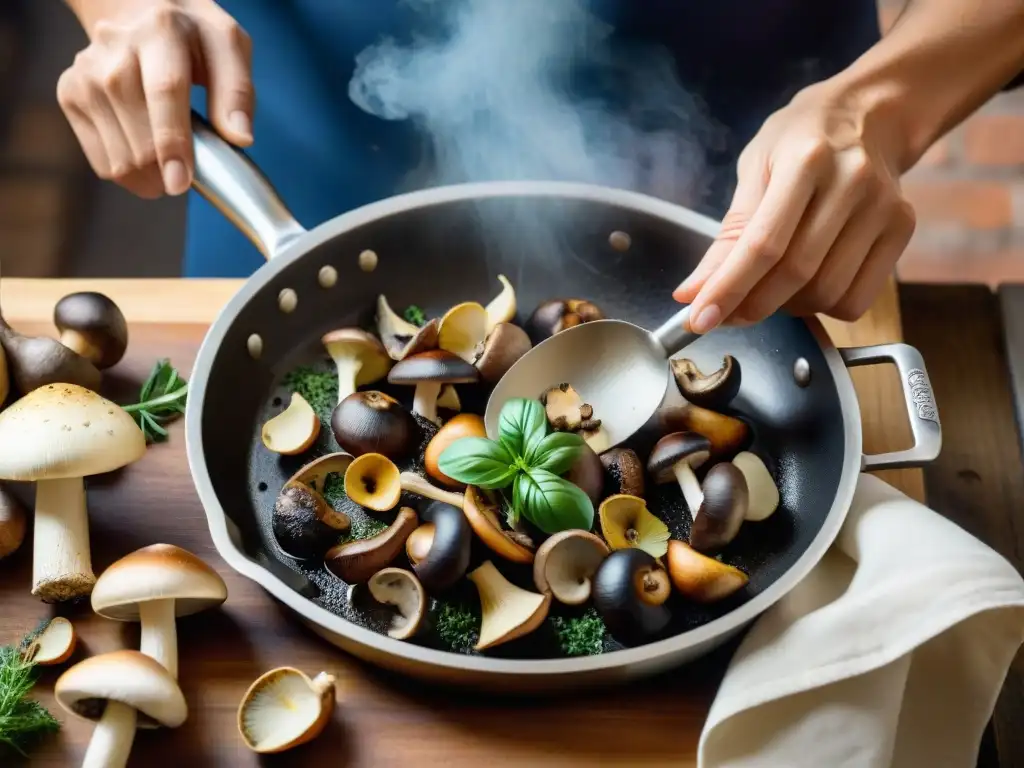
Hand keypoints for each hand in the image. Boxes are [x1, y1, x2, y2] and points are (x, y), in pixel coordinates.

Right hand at [57, 0, 253, 197]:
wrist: (138, 9)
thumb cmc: (193, 37)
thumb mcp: (228, 47)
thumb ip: (237, 91)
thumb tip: (240, 137)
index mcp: (161, 31)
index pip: (164, 92)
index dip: (173, 142)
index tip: (180, 182)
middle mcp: (115, 48)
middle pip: (139, 136)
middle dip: (166, 171)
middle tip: (186, 174)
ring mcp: (86, 72)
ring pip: (120, 158)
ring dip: (150, 176)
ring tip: (168, 164)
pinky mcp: (69, 93)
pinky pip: (103, 162)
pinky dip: (129, 173)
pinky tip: (145, 157)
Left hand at [673, 81, 916, 331]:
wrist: (869, 114)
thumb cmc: (800, 140)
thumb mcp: (755, 168)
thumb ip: (728, 233)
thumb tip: (693, 293)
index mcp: (805, 159)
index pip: (763, 244)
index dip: (728, 289)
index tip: (700, 320)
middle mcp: (851, 182)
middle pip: (795, 273)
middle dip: (750, 305)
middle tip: (725, 313)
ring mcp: (883, 208)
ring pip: (826, 292)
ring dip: (786, 307)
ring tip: (770, 287)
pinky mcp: (902, 229)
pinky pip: (856, 298)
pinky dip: (822, 308)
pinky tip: (807, 286)